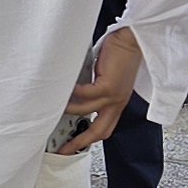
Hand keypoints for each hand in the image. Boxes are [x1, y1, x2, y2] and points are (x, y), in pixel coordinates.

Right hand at [55, 26, 142, 154]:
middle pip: (100, 132)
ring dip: (69, 110)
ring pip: (86, 111)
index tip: (73, 146)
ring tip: (55, 107)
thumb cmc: (118, 54)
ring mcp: (114, 96)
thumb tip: (73, 96)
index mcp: (117, 103)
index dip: (89, 140)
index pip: (104, 129)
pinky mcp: (109, 85)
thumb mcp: (106, 79)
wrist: (132, 40)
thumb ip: (93, 91)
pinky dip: (74, 93)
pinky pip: (87, 95)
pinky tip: (65, 90)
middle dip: (80, 141)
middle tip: (64, 147)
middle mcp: (117, 103)